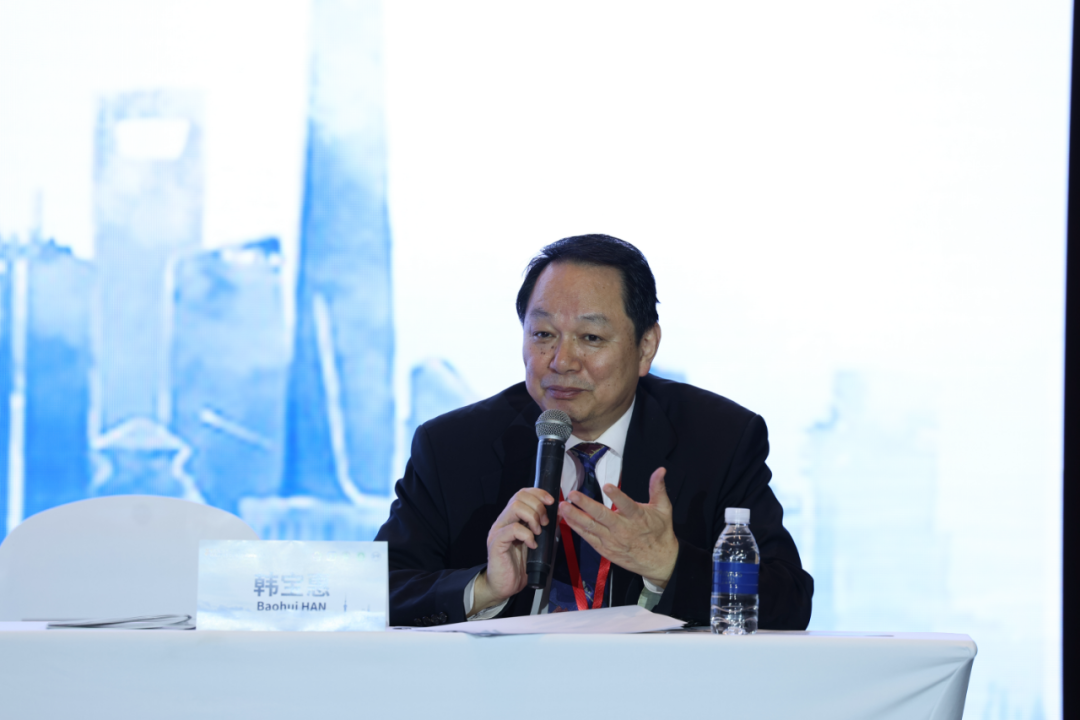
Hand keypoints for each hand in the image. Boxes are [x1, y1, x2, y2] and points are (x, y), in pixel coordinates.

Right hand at [471, 487, 554, 614]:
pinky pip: (513, 529)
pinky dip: (527, 535)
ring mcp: (498, 530)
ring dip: (532, 518)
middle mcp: (503, 520)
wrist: (504, 586)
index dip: (538, 493)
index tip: (551, 501)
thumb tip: (559, 513)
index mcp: (512, 518)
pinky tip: (532, 545)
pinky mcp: (496, 542)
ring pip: (515, 508)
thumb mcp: (536, 542)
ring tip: (538, 533)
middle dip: (538, 506)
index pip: (522, 493)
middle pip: (519, 497)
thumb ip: (544, 527)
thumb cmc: (520, 565)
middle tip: (545, 523)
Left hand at [558, 467, 677, 587]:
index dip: (617, 496)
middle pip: (603, 516)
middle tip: (573, 495)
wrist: (660, 562)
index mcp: (637, 517)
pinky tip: (567, 519)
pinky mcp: (605, 549)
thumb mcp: (663, 509)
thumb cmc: (660, 532)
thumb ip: (658, 488)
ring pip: (591, 528)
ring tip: (563, 507)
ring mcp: (612, 540)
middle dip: (586, 505)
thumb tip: (660, 470)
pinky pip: (588, 538)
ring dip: (576, 517)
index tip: (607, 486)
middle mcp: (623, 529)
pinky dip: (577, 529)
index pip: (626, 505)